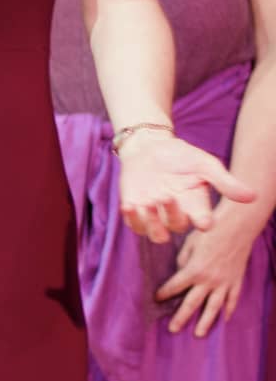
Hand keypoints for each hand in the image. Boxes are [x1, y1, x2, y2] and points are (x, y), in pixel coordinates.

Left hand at [118, 131, 255, 242]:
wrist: (149, 146)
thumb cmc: (180, 156)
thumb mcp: (204, 164)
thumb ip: (224, 181)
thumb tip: (252, 196)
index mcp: (196, 206)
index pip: (203, 221)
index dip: (203, 222)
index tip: (204, 221)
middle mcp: (177, 214)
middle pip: (177, 226)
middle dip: (172, 214)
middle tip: (166, 196)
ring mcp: (156, 214)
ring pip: (156, 233)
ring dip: (151, 222)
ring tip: (146, 203)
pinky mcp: (136, 211)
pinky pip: (135, 225)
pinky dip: (132, 219)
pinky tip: (128, 205)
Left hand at [154, 201, 260, 336]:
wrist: (235, 229)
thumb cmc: (209, 233)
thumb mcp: (189, 243)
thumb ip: (183, 260)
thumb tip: (180, 272)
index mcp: (194, 269)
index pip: (175, 286)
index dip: (164, 293)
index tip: (156, 299)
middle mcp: (208, 280)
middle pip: (192, 303)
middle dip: (181, 317)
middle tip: (172, 330)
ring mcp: (224, 283)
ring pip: (213, 308)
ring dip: (205, 322)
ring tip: (198, 335)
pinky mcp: (236, 282)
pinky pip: (231, 301)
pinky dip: (227, 311)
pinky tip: (223, 320)